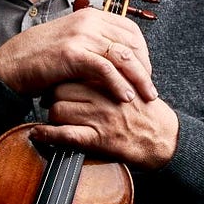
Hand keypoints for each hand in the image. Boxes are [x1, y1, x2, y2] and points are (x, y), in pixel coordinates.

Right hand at [0, 9, 155, 102]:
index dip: (143, 52)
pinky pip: (106, 68)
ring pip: (123, 56)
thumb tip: (117, 55)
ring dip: (138, 78)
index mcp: (89, 15)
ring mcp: (80, 35)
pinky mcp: (73, 53)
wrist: (10, 65)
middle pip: (132, 42)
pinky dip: (119, 84)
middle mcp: (88, 20)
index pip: (130, 29)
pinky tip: (125, 98)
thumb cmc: (39, 58)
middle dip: (145, 68)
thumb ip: (92, 43)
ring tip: (145, 96)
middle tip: (148, 88)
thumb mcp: (70, 42)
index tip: (145, 71)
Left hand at [32, 81, 179, 169]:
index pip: (75, 70)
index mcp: (113, 79)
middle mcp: (105, 96)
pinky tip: (37, 134)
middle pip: (62, 88)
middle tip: (50, 99)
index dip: (62, 76)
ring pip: (60, 110)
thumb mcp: (132, 83)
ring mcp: (101, 118)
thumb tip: (86, 63)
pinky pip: (65, 135)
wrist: (166, 140)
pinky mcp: (99, 140)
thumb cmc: (146, 112)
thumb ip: (111, 72)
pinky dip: (47, 135)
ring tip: (54, 117)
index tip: (57, 80)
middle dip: (52, 95)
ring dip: (52, 115)